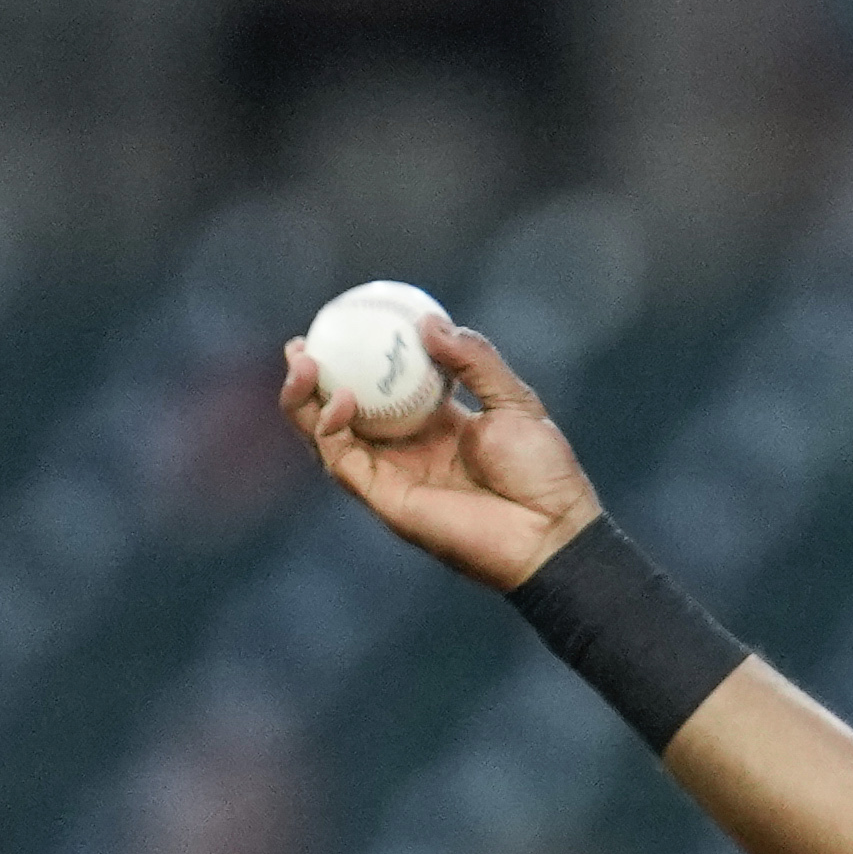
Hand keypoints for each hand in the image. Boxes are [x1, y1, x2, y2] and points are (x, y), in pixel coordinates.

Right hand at [279, 315, 595, 591]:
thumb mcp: (513, 401)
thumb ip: (474, 360)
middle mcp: (404, 451)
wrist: (553, 531)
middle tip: (299, 345)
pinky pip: (344, 461)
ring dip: (304, 400)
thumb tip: (428, 322)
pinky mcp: (386, 501)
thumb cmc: (543, 472)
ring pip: (327, 437)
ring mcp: (391, 477)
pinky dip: (331, 429)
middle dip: (310, 380)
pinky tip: (341, 398)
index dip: (352, 360)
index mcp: (432, 425)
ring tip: (302, 361)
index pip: (379, 389)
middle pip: (339, 413)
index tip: (336, 325)